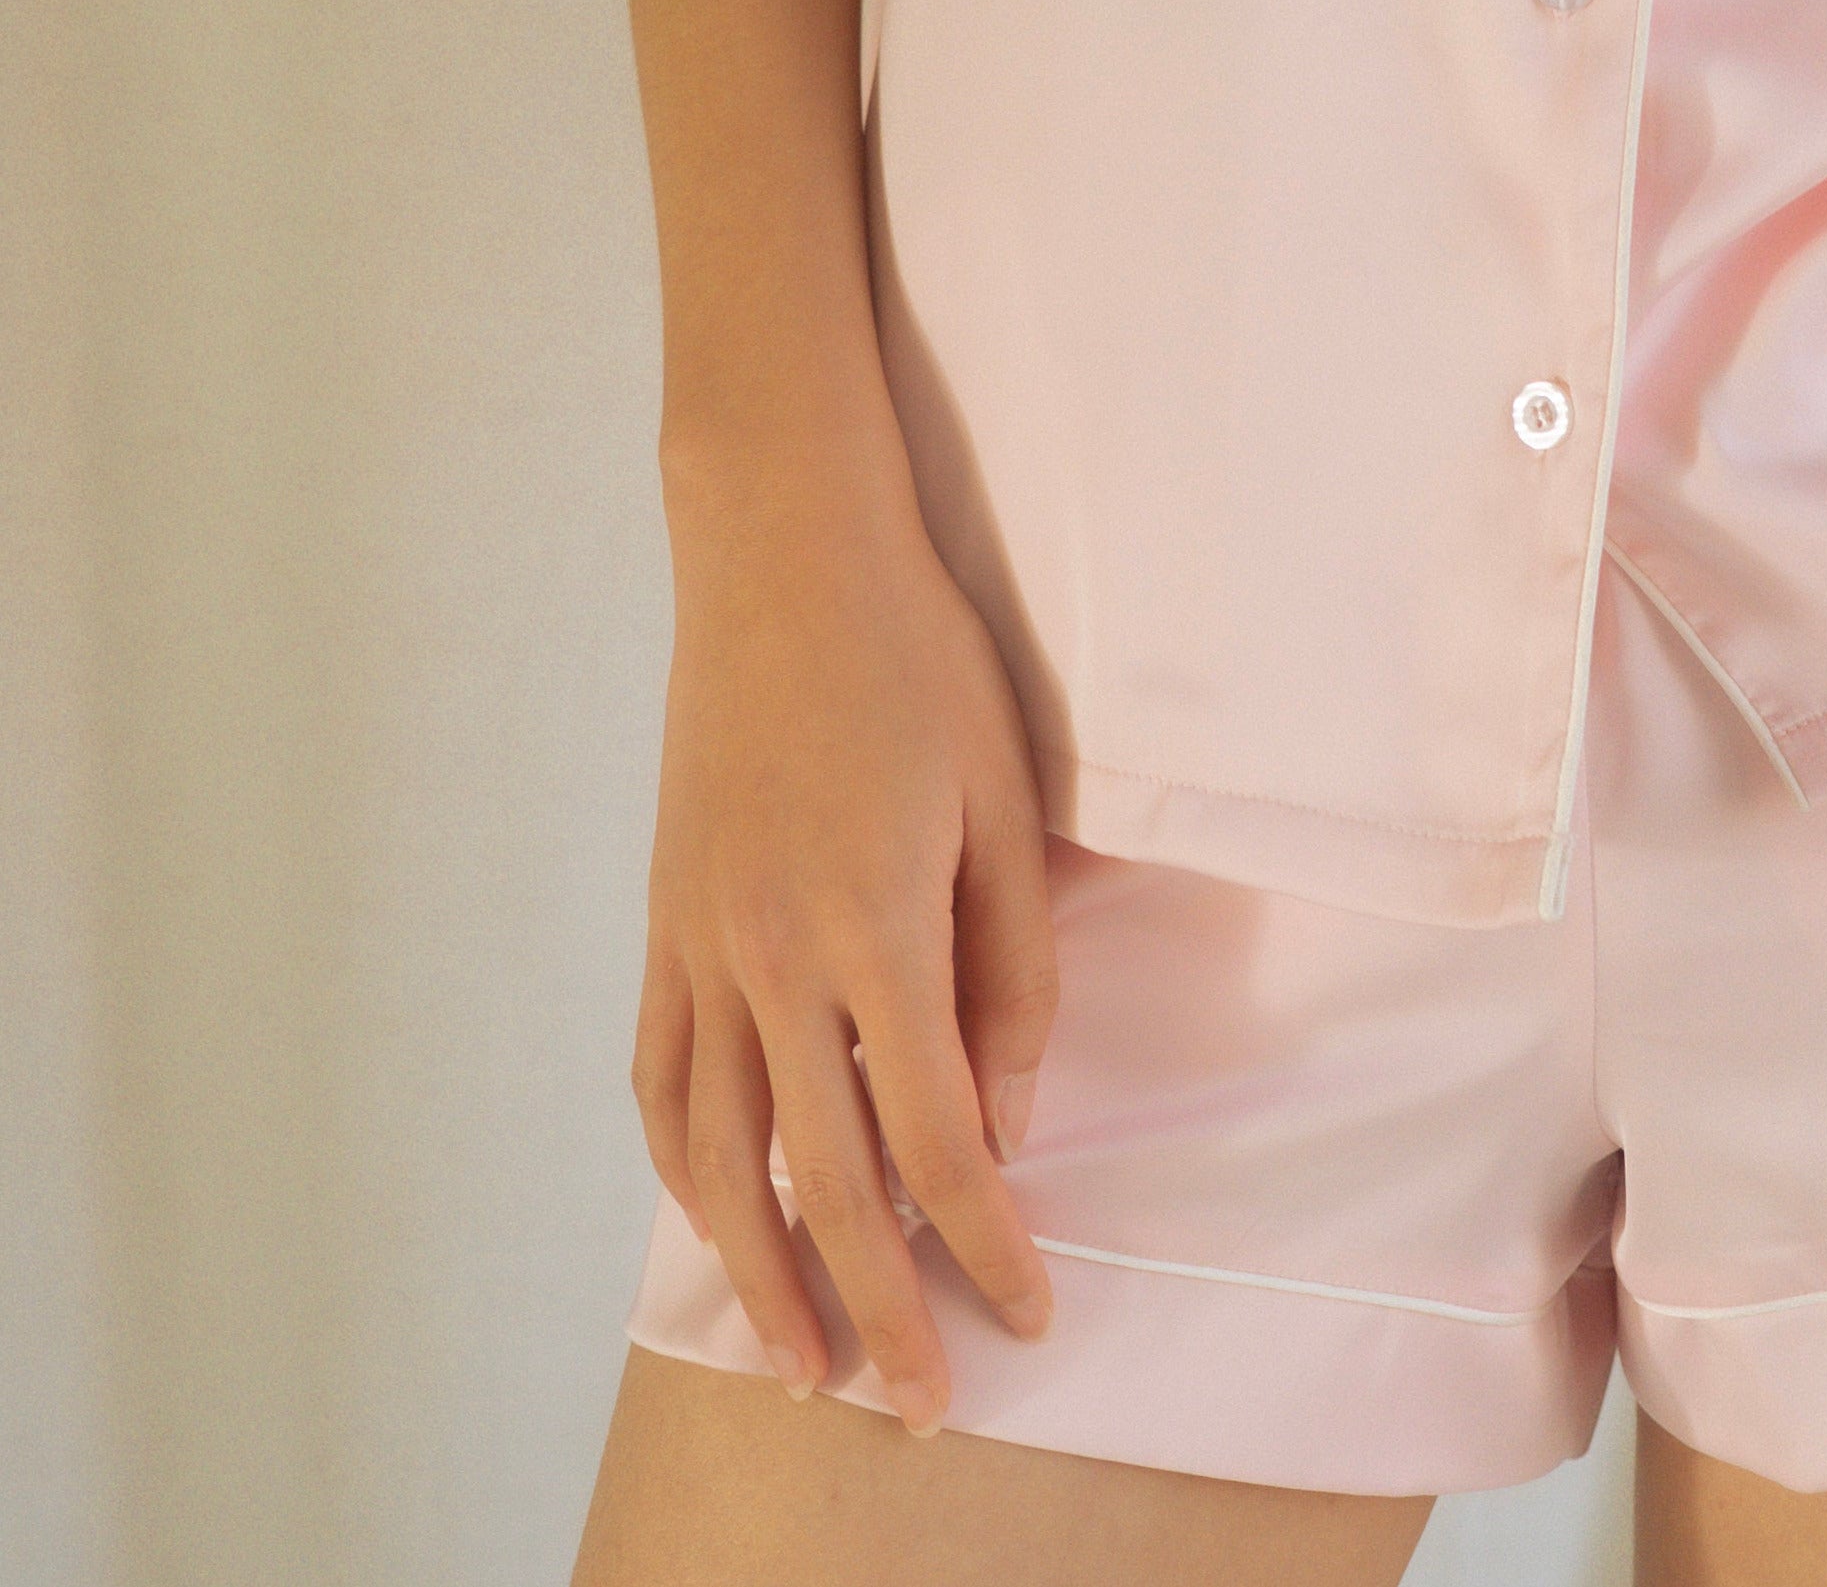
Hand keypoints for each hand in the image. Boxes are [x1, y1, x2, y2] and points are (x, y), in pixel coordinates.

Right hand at [632, 450, 1061, 1432]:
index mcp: (876, 924)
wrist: (779, 553)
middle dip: (880, 1311)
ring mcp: (700, 944)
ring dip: (764, 1277)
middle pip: (823, 1182)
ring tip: (808, 1366)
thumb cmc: (915, 657)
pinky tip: (715, 1222)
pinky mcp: (661, 923)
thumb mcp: (1002, 795)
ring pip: (719, 1158)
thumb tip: (1008, 1114)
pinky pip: (661, 1081)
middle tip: (924, 1408)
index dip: (987, 1242)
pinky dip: (685, 1171)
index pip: (938, 1137)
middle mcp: (773, 954)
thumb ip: (1010, 965)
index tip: (1031, 1311)